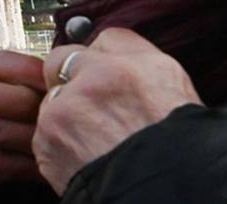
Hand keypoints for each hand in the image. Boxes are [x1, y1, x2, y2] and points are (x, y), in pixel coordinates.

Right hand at [0, 51, 47, 197]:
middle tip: (58, 116)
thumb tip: (73, 76)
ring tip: (56, 143)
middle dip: (25, 105)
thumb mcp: (15, 108)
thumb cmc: (9, 137)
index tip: (57, 83)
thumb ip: (34, 90)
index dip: (28, 71)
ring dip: (27, 137)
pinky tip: (44, 167)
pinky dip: (23, 166)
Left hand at [34, 28, 200, 193]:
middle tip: (91, 106)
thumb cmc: (184, 155)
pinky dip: (59, 144)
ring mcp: (67, 109)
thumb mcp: (179, 94)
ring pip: (52, 97)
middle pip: (65, 59)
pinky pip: (43, 132)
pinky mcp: (47, 139)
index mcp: (138, 67)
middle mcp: (98, 80)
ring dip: (65, 114)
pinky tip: (85, 157)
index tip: (105, 73)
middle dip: (71, 77)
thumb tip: (112, 50)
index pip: (107, 39)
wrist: (167, 197)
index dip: (105, 59)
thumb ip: (142, 64)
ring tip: (96, 141)